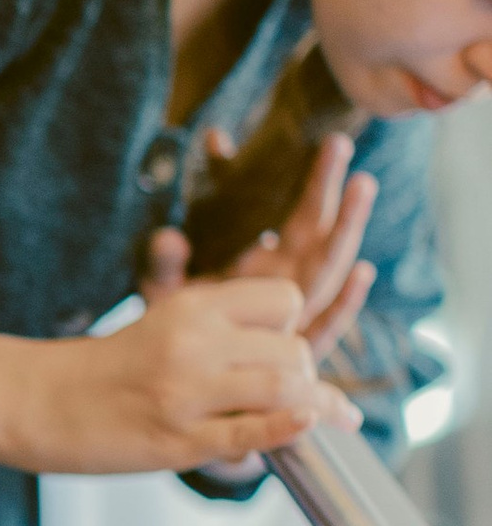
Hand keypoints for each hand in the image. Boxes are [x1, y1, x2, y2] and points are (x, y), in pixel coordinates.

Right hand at [52, 254, 353, 475]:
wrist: (43, 403)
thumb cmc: (110, 368)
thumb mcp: (165, 322)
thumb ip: (222, 326)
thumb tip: (294, 337)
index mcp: (191, 308)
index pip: (284, 299)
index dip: (290, 324)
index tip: (272, 346)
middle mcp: (192, 344)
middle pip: (294, 349)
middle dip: (303, 373)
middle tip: (286, 390)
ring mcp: (186, 394)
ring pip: (285, 389)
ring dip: (305, 404)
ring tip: (305, 414)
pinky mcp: (179, 441)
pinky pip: (254, 432)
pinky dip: (290, 429)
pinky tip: (307, 425)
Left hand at [184, 128, 378, 360]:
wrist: (172, 382)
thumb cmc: (175, 332)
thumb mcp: (163, 290)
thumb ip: (164, 263)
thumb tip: (166, 236)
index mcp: (264, 263)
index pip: (298, 214)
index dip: (314, 182)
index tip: (328, 144)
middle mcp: (286, 284)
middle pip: (319, 233)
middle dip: (333, 192)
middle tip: (341, 144)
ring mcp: (293, 316)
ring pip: (328, 268)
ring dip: (346, 228)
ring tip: (361, 186)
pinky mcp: (292, 352)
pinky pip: (326, 325)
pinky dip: (345, 302)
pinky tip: (363, 274)